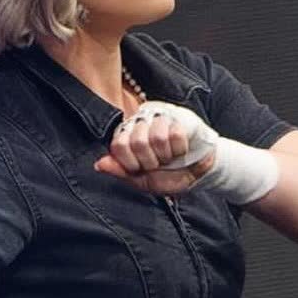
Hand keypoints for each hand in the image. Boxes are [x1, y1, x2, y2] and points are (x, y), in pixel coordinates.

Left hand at [94, 111, 215, 196]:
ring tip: (170, 157)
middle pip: (138, 142)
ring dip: (167, 155)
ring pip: (157, 138)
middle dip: (151, 162)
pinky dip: (180, 149)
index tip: (140, 168)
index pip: (119, 145)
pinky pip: (175, 134)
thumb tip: (98, 165)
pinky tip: (181, 149)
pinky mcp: (179, 117)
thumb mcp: (142, 180)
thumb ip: (121, 171)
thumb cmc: (169, 175)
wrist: (198, 172)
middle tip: (159, 163)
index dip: (130, 163)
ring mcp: (160, 117)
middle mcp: (141, 123)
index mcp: (128, 137)